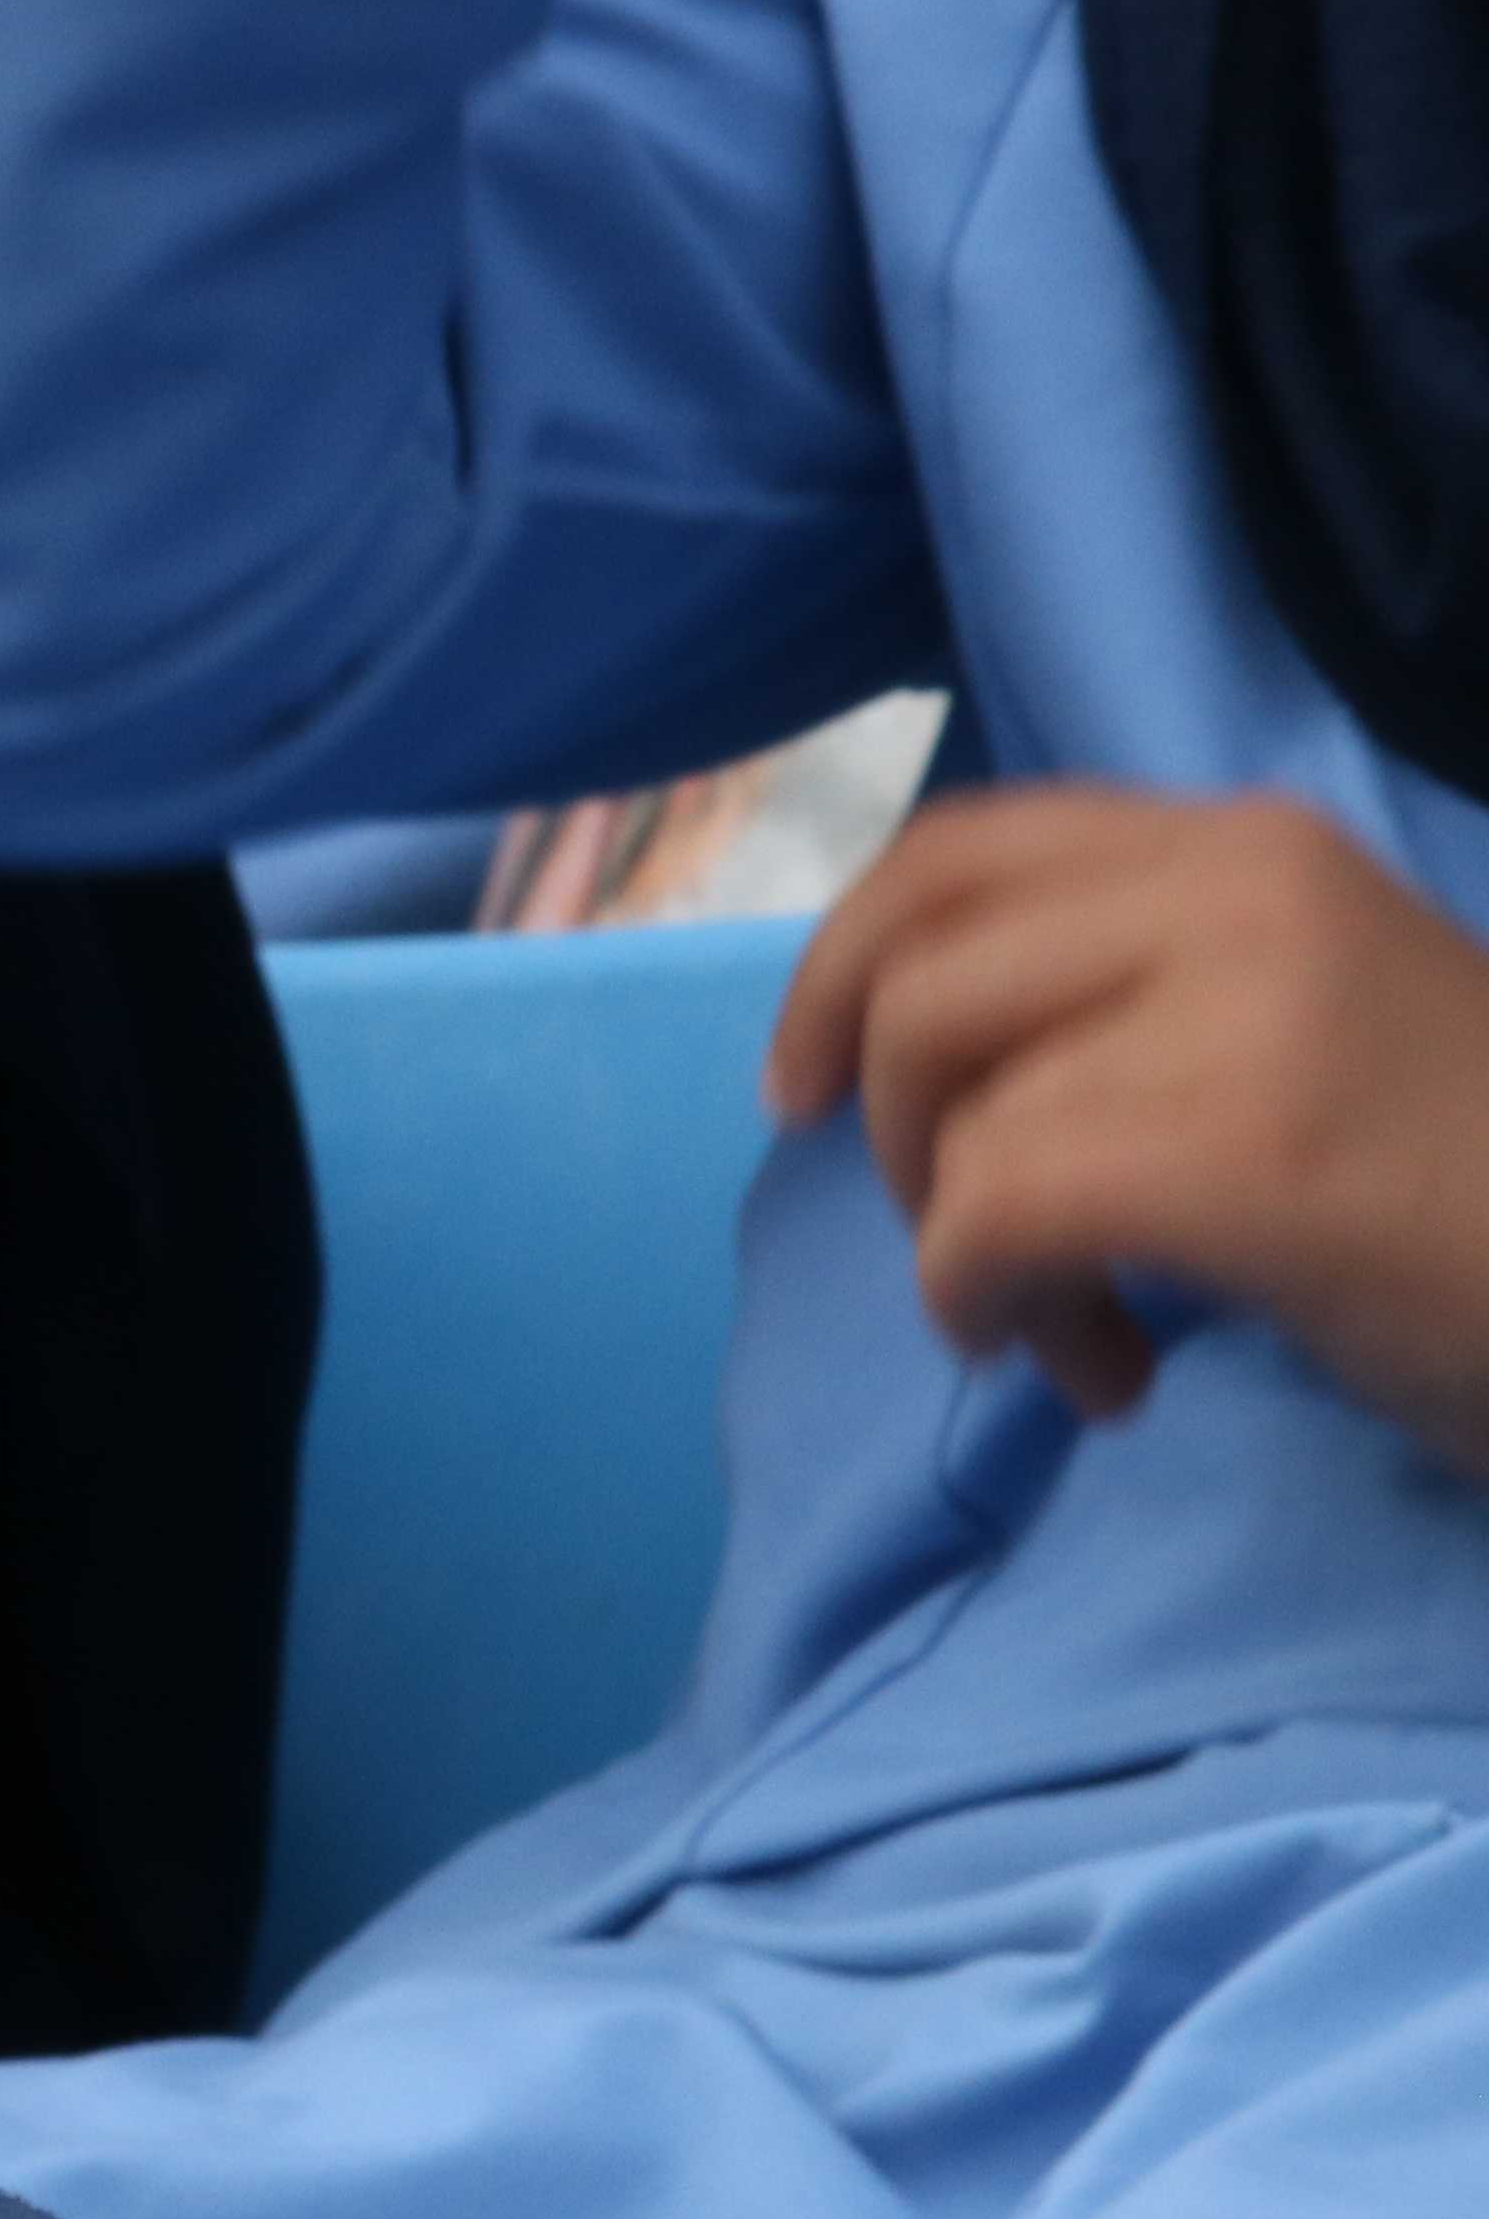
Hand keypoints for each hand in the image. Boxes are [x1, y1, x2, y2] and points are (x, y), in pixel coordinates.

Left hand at [767, 782, 1488, 1474]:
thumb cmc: (1465, 1186)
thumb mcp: (1291, 1023)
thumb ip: (1128, 995)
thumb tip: (897, 1047)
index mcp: (1245, 846)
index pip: (955, 853)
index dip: (836, 968)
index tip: (796, 1090)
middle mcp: (1242, 888)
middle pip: (913, 985)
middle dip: (890, 1139)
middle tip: (974, 1244)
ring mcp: (1251, 1010)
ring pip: (954, 1113)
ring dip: (971, 1254)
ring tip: (1083, 1331)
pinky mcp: (1248, 1148)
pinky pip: (993, 1213)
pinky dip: (999, 1310)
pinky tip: (1105, 1372)